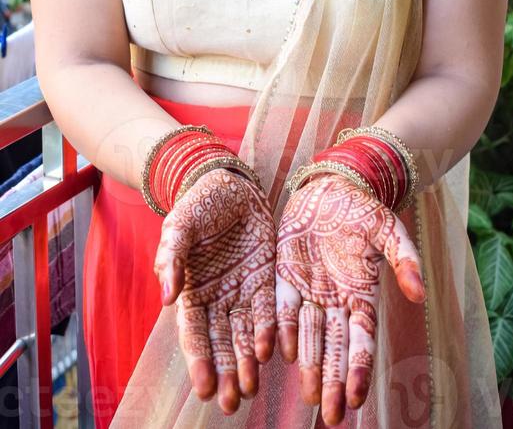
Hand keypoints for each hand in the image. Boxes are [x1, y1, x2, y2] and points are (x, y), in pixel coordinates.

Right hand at [154, 168, 275, 413]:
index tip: (204, 386)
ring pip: (245, 333)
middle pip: (221, 342)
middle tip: (230, 403)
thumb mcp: (180, 226)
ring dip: (247, 361)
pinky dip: (269, 330)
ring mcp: (243, 289)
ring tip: (250, 387)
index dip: (199, 360)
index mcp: (192, 291)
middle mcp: (218, 298)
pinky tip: (272, 351)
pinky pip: (268, 309)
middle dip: (225, 372)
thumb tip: (167, 297)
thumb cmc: (198, 206)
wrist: (229, 182)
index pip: (195, 333)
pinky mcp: (266, 277)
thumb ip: (172, 258)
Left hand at [276, 174, 424, 425]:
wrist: (331, 186)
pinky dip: (279, 330)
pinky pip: (282, 307)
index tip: (356, 398)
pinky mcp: (285, 276)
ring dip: (309, 366)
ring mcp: (309, 291)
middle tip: (331, 416)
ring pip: (309, 335)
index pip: (362, 340)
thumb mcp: (388, 229)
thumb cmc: (363, 209)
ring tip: (310, 397)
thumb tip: (421, 294)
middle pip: (336, 348)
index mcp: (362, 295)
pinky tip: (276, 353)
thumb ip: (404, 260)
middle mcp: (335, 301)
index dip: (359, 369)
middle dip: (334, 382)